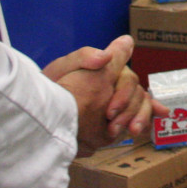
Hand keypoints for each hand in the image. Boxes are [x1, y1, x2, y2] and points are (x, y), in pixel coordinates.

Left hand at [45, 36, 164, 153]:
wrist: (41, 117)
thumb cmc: (49, 90)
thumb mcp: (60, 69)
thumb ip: (83, 57)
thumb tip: (106, 56)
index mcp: (105, 72)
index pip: (127, 78)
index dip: (124, 93)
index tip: (110, 111)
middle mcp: (114, 86)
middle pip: (136, 93)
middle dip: (130, 109)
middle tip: (113, 127)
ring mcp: (117, 103)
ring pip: (142, 104)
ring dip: (141, 116)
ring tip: (132, 131)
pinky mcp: (116, 119)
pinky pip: (138, 116)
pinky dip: (145, 119)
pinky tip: (145, 126)